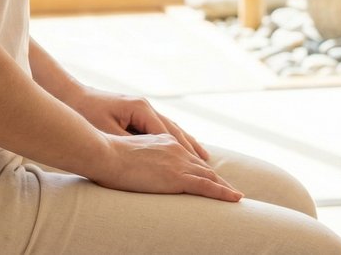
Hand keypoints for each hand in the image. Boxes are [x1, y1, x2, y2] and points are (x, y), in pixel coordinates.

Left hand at [69, 86, 209, 160]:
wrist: (70, 95)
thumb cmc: (85, 113)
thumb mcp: (106, 131)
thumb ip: (128, 143)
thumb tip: (149, 158)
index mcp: (141, 109)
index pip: (168, 134)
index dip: (184, 153)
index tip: (199, 169)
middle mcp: (146, 107)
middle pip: (175, 131)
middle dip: (192, 151)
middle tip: (212, 169)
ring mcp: (143, 109)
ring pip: (171, 129)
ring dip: (188, 145)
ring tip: (205, 159)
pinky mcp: (136, 114)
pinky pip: (161, 130)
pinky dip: (175, 140)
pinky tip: (183, 148)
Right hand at [88, 133, 241, 201]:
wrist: (104, 153)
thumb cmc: (107, 155)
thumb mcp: (128, 151)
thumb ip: (141, 157)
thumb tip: (141, 167)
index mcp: (163, 142)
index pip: (187, 157)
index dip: (200, 168)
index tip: (210, 177)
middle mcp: (175, 149)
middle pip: (202, 166)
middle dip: (217, 179)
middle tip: (230, 189)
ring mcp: (178, 162)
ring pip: (209, 177)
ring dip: (225, 188)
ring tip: (236, 196)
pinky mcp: (177, 177)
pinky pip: (206, 187)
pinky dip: (223, 193)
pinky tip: (235, 198)